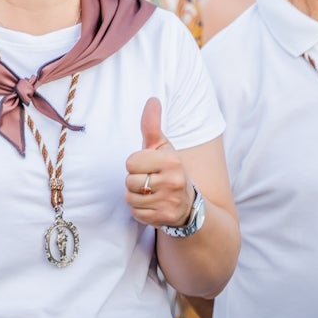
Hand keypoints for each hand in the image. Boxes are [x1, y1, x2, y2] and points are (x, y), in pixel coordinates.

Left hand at [125, 98, 193, 228]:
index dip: (136, 165)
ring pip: (130, 198)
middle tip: (151, 182)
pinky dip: (140, 211)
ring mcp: (169, 201)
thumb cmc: (169, 170)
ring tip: (151, 194)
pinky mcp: (164, 217)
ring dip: (136, 197)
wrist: (188, 204)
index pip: (130, 162)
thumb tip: (152, 100)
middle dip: (135, 182)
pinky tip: (153, 206)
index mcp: (172, 160)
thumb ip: (152, 125)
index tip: (149, 167)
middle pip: (129, 181)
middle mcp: (173, 181)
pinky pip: (135, 213)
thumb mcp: (163, 147)